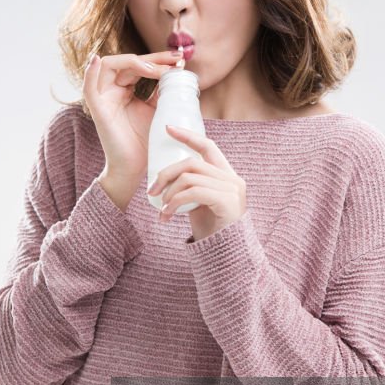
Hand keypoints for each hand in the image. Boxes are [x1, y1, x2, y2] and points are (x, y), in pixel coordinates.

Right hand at [83, 48, 183, 187]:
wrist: (135, 169)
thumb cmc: (146, 143)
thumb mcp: (158, 111)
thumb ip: (162, 92)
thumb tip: (177, 72)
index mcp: (125, 89)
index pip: (140, 65)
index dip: (159, 59)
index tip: (180, 60)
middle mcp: (112, 90)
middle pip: (128, 62)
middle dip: (153, 59)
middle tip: (176, 60)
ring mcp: (103, 99)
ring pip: (109, 65)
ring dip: (133, 63)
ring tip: (155, 69)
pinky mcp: (97, 111)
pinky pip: (88, 88)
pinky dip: (90, 72)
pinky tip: (96, 60)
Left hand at [147, 125, 246, 240]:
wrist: (227, 256)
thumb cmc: (211, 230)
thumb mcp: (199, 203)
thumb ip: (192, 187)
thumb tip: (165, 177)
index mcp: (227, 175)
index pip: (208, 147)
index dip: (188, 136)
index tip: (168, 129)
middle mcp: (233, 179)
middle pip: (192, 163)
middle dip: (166, 174)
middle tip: (151, 190)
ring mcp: (233, 190)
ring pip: (190, 178)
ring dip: (169, 193)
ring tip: (162, 209)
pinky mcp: (228, 202)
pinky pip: (194, 192)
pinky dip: (175, 202)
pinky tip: (167, 214)